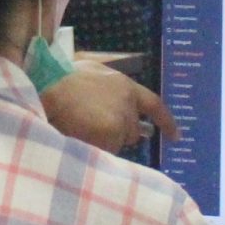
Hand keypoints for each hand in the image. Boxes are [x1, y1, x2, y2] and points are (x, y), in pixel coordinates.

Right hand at [36, 62, 176, 154]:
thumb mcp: (90, 72)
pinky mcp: (111, 135)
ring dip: (102, 142)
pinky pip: (105, 153)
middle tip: (90, 127)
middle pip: (131, 131)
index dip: (166, 121)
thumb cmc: (61, 78)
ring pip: (116, 144)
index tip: (176, 137)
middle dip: (116, 134)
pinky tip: (77, 135)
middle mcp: (128, 103)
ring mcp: (121, 119)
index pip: (154, 105)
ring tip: (77, 127)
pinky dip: (93, 149)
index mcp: (124, 85)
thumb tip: (114, 104)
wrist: (47, 87)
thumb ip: (107, 87)